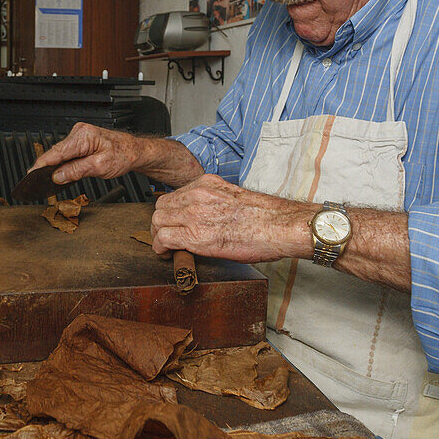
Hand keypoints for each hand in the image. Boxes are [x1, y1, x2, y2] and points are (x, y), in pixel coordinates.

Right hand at [31, 122, 204, 187]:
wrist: (134, 151)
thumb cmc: (123, 155)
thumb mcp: (99, 167)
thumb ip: (76, 171)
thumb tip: (56, 176)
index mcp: (83, 136)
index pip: (55, 152)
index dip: (41, 165)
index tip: (30, 175)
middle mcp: (79, 132)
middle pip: (56, 153)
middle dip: (47, 168)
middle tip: (38, 184)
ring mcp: (79, 135)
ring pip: (60, 153)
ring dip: (56, 166)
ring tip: (49, 180)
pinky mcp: (80, 140)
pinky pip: (66, 152)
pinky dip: (63, 162)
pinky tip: (61, 172)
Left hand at [149, 174, 311, 261]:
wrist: (281, 226)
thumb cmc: (267, 216)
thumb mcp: (235, 199)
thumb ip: (215, 202)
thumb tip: (205, 216)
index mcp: (207, 184)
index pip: (174, 195)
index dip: (170, 212)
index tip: (173, 222)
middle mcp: (198, 194)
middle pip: (161, 206)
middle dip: (160, 223)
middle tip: (165, 236)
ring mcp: (195, 213)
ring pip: (158, 221)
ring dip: (158, 235)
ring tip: (166, 246)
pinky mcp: (196, 234)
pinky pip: (164, 238)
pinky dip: (161, 247)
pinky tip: (166, 253)